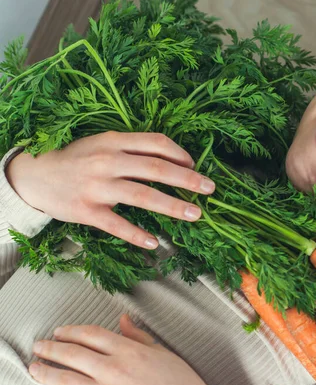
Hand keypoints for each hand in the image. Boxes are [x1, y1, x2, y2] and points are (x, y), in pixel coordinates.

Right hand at [5, 131, 214, 248]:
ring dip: (172, 206)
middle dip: (187, 179)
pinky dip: (137, 235)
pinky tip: (156, 243)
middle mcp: (107, 162)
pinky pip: (117, 225)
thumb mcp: (103, 144)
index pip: (155, 143)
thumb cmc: (77, 159)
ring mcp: (97, 187)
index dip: (180, 153)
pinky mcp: (87, 211)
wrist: (35, 175)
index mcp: (114, 142)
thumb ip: (132, 149)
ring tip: (195, 214)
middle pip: (155, 169)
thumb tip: (172, 159)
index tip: (196, 165)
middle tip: (210, 188)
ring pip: (142, 196)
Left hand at [29, 314, 211, 384]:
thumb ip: (137, 335)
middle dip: (51, 348)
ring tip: (35, 367)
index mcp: (129, 350)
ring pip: (66, 380)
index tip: (60, 331)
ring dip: (46, 372)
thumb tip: (122, 320)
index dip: (71, 331)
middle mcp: (114, 369)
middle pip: (73, 354)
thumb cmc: (178, 381)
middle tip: (39, 346)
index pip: (91, 335)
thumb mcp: (160, 351)